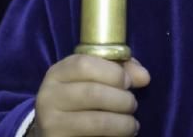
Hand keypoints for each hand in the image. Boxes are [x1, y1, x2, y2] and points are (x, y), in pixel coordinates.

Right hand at [32, 54, 150, 136]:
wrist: (57, 131)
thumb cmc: (81, 100)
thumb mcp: (94, 79)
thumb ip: (119, 71)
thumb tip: (143, 77)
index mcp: (57, 73)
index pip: (83, 64)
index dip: (112, 72)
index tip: (128, 82)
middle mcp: (49, 95)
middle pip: (92, 92)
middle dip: (122, 99)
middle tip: (133, 105)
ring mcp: (51, 122)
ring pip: (96, 120)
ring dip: (123, 122)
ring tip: (132, 124)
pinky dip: (115, 136)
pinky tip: (123, 135)